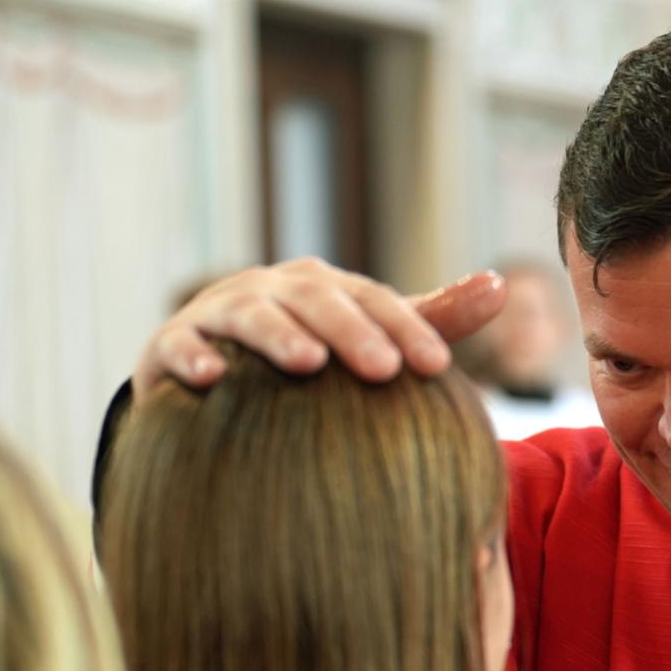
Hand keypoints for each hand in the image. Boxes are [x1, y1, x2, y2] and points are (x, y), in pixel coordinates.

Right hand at [131, 259, 508, 396]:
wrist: (208, 387)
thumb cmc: (304, 363)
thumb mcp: (367, 337)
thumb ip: (430, 316)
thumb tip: (502, 284)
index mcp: (323, 287)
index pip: (372, 299)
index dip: (406, 326)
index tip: (438, 368)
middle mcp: (272, 290)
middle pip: (316, 300)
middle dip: (350, 330)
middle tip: (384, 370)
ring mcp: (217, 315)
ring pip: (249, 314)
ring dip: (278, 334)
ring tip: (308, 364)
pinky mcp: (168, 349)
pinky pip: (177, 346)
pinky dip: (191, 357)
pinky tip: (211, 378)